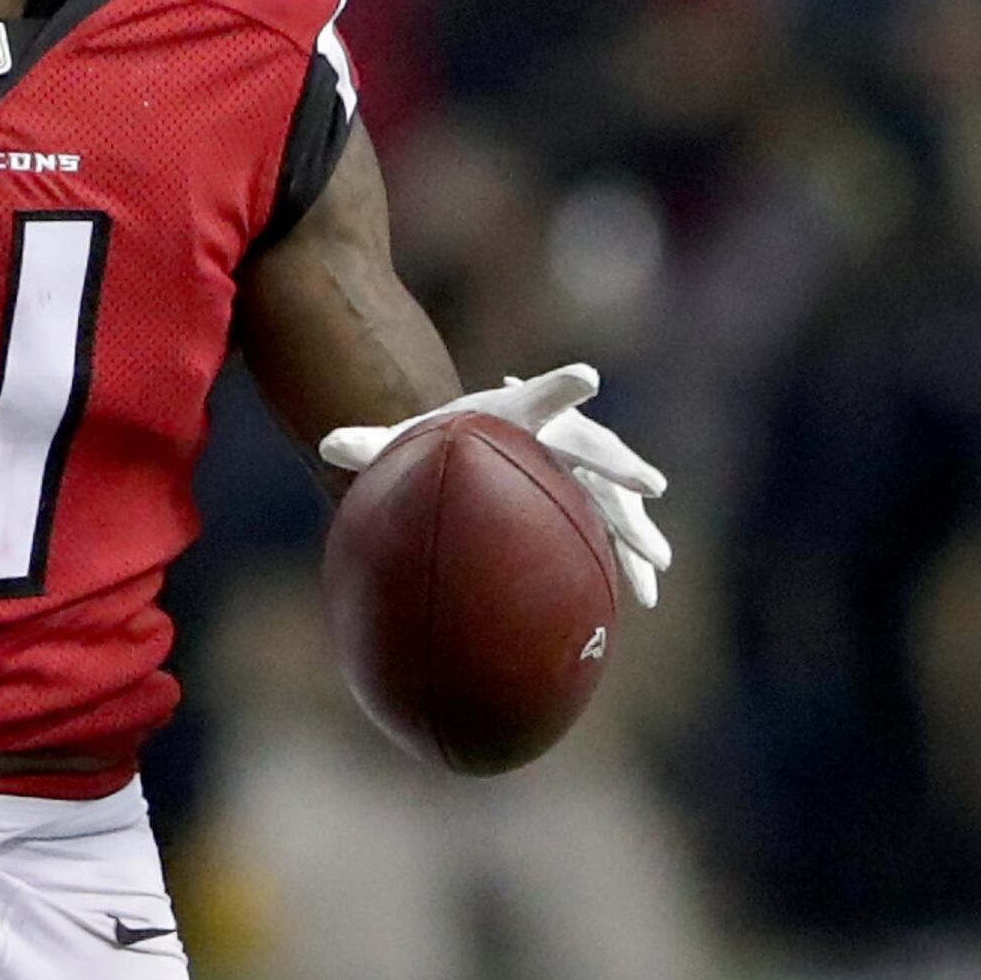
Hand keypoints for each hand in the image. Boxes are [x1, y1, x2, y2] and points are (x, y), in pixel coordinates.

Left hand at [317, 363, 669, 607]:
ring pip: (618, 500)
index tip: (587, 378)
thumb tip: (322, 443)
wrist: (486, 438)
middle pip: (601, 453)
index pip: (543, 398)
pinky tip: (639, 600)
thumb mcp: (415, 436)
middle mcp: (564, 439)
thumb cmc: (451, 436)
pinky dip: (626, 557)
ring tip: (658, 566)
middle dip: (625, 470)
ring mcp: (584, 472)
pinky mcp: (591, 501)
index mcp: (525, 415)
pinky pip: (612, 530)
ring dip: (637, 532)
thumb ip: (375, 441)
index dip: (561, 386)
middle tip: (649, 488)